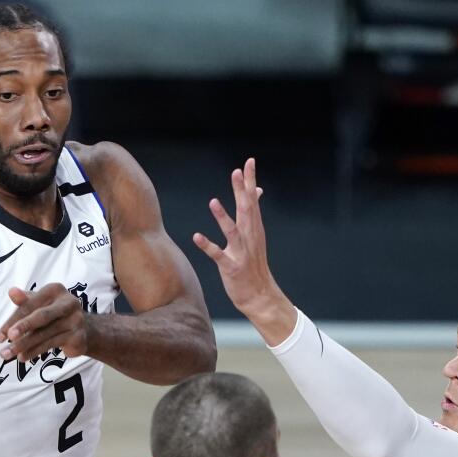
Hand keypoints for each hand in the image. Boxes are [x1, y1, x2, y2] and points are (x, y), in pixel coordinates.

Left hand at [0, 284, 86, 362]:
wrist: (85, 329)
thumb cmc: (54, 314)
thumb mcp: (38, 305)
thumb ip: (24, 301)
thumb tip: (11, 291)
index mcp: (55, 290)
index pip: (30, 305)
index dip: (13, 320)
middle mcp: (68, 303)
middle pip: (42, 316)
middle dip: (23, 327)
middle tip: (8, 339)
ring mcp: (75, 320)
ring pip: (45, 334)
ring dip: (24, 345)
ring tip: (8, 354)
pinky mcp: (78, 337)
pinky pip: (51, 344)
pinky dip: (35, 351)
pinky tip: (23, 357)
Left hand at [191, 159, 293, 342]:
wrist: (260, 295)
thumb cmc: (253, 263)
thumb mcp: (255, 235)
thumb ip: (252, 212)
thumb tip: (255, 190)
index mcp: (253, 228)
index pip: (252, 200)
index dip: (250, 181)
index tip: (249, 161)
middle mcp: (249, 237)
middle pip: (246, 210)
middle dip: (241, 191)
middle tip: (237, 172)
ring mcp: (241, 252)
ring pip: (232, 232)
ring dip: (223, 217)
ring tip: (213, 202)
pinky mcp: (231, 267)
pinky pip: (218, 255)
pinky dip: (207, 246)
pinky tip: (196, 237)